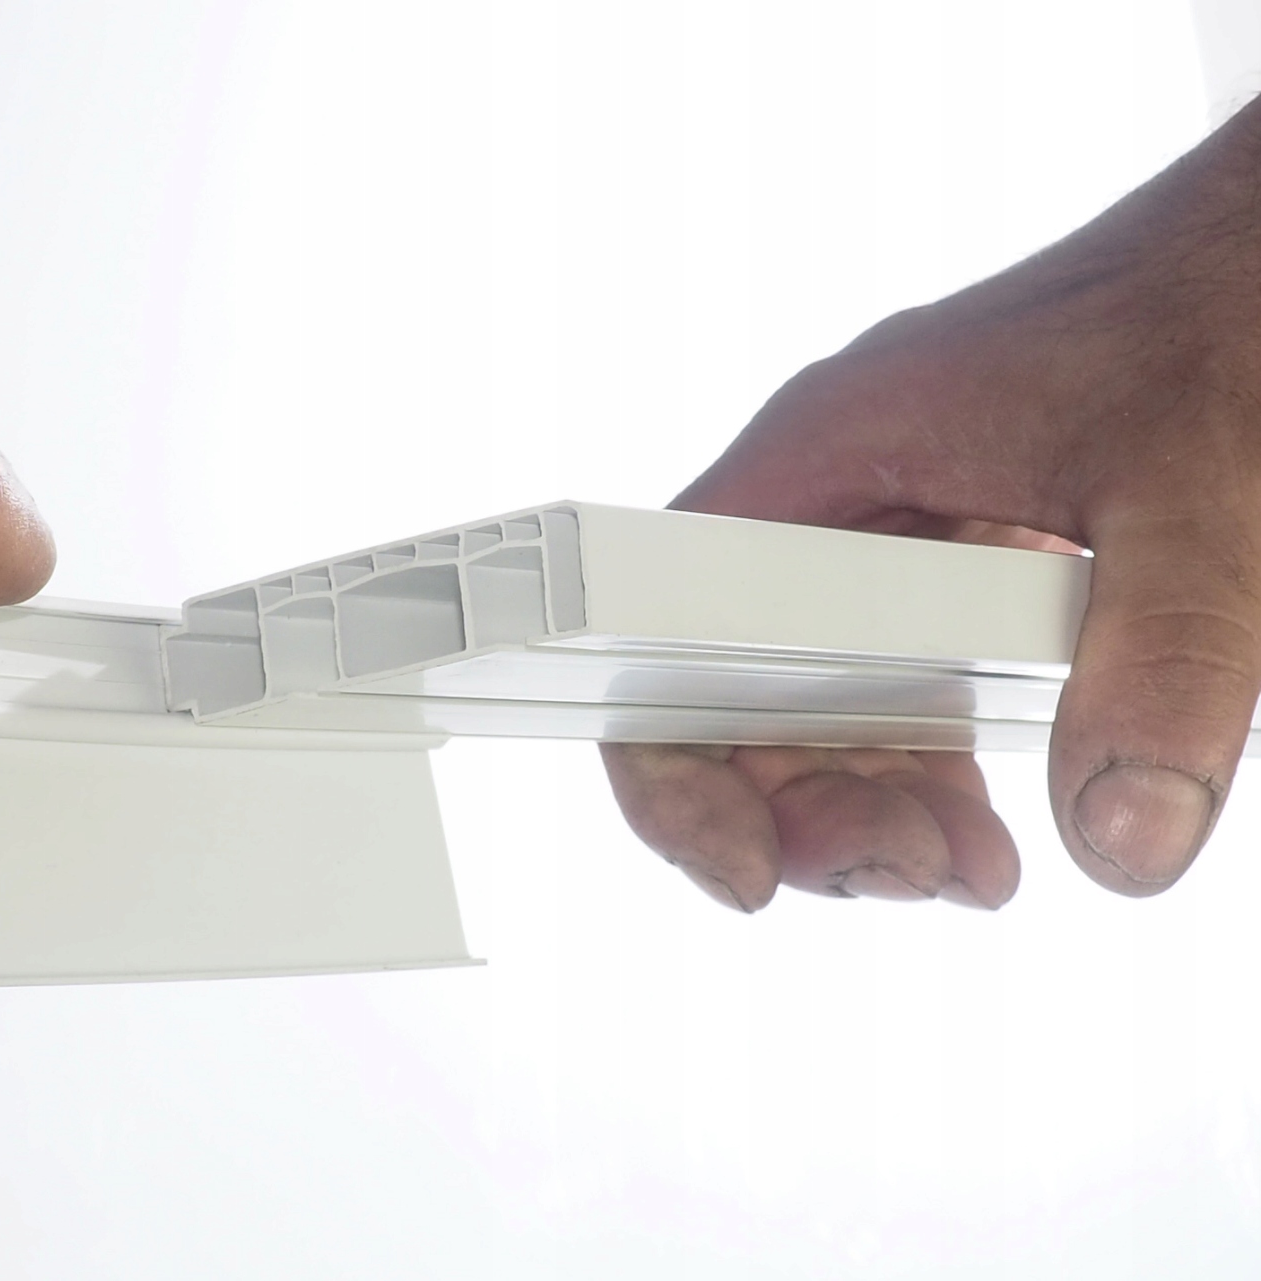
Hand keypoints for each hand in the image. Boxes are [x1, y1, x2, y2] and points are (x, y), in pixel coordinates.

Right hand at [605, 99, 1260, 911]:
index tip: (749, 865)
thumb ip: (1165, 661)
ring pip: (812, 708)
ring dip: (866, 808)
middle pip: (727, 691)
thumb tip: (1123, 838)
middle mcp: (840, 500)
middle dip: (799, 807)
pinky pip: (901, 692)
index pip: (658, 627)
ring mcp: (900, 535)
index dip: (674, 763)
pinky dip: (930, 776)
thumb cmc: (1231, 307)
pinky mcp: (970, 566)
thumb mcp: (1203, 492)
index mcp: (827, 455)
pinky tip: (990, 831)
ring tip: (963, 870)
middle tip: (907, 870)